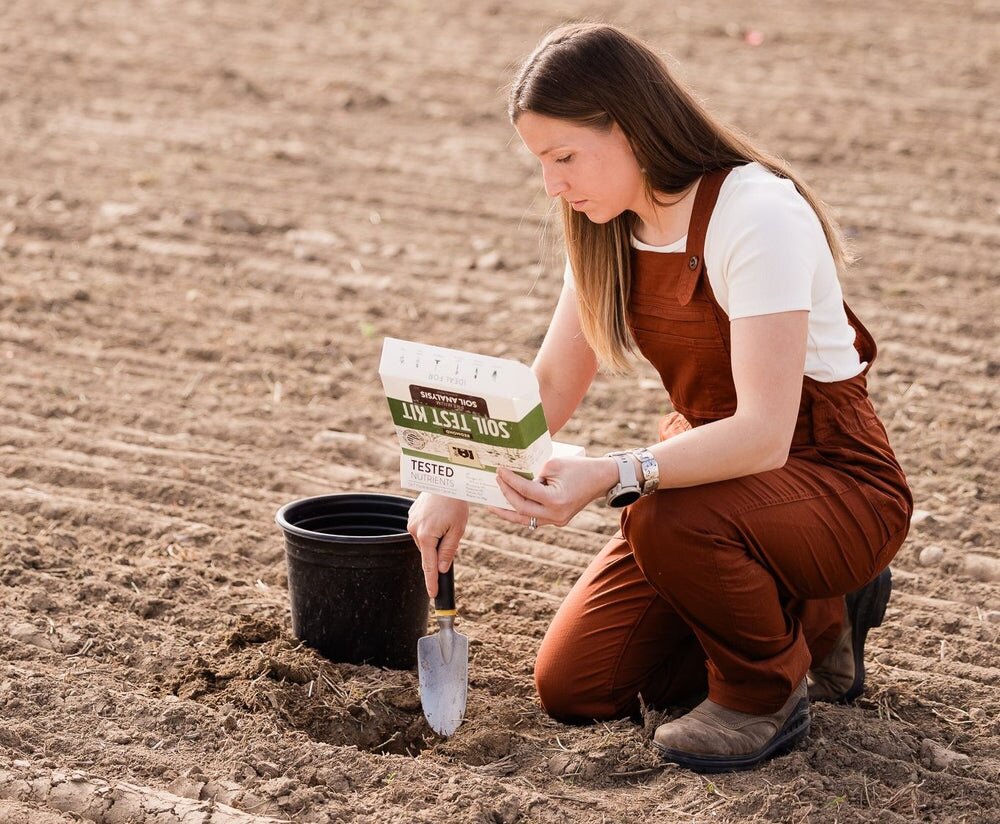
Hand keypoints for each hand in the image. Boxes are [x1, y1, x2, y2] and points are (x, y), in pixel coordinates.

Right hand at [406, 492, 468, 597]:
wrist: (445, 480)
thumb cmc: (454, 503)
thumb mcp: (457, 529)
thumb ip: (448, 551)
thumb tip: (441, 569)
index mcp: (426, 536)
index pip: (429, 566)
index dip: (431, 582)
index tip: (433, 595)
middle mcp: (414, 530)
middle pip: (428, 552)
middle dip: (439, 550)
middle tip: (452, 531)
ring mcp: (411, 522)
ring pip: (425, 541)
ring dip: (435, 538)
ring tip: (447, 520)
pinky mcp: (411, 515)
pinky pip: (422, 530)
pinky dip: (431, 529)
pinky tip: (439, 516)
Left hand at [487, 456, 616, 528]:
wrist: (601, 478)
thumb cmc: (579, 468)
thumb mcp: (554, 464)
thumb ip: (533, 472)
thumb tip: (515, 476)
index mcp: (556, 500)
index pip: (525, 491)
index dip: (509, 480)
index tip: (499, 470)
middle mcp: (556, 515)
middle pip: (521, 508)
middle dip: (505, 495)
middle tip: (496, 481)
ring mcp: (557, 520)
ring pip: (526, 519)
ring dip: (508, 512)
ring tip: (492, 505)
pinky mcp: (558, 520)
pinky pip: (534, 519)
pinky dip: (521, 512)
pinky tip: (510, 506)